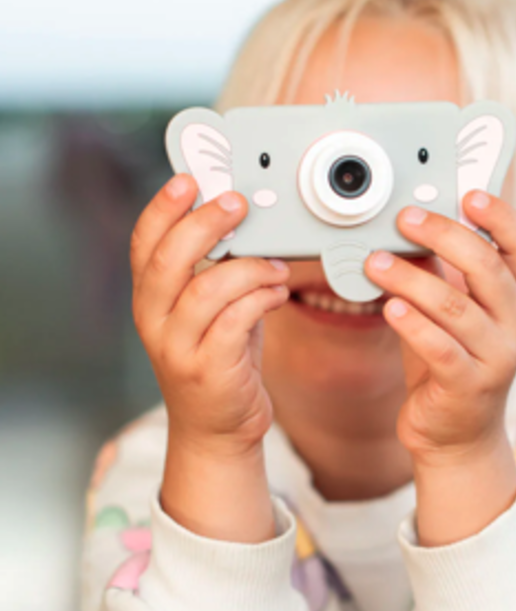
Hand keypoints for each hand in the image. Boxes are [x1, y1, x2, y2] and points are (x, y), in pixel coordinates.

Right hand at [130, 174, 290, 456]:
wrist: (217, 431)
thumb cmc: (219, 359)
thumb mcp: (208, 311)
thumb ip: (215, 270)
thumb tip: (241, 219)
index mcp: (150, 300)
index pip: (143, 244)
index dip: (162, 208)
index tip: (188, 180)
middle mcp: (154, 323)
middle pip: (169, 260)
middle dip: (205, 224)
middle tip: (238, 204)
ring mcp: (178, 349)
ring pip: (207, 290)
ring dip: (249, 268)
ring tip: (275, 268)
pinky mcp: (208, 371)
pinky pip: (234, 322)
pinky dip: (260, 299)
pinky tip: (277, 294)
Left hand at [364, 190, 515, 464]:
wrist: (457, 437)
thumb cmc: (450, 364)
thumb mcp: (452, 313)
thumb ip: (441, 274)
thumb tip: (411, 225)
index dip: (501, 217)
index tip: (468, 195)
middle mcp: (514, 325)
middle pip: (488, 267)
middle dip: (443, 235)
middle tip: (404, 219)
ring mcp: (495, 357)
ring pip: (455, 306)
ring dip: (411, 278)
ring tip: (376, 262)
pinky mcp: (467, 386)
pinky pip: (439, 347)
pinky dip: (412, 323)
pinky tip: (389, 306)